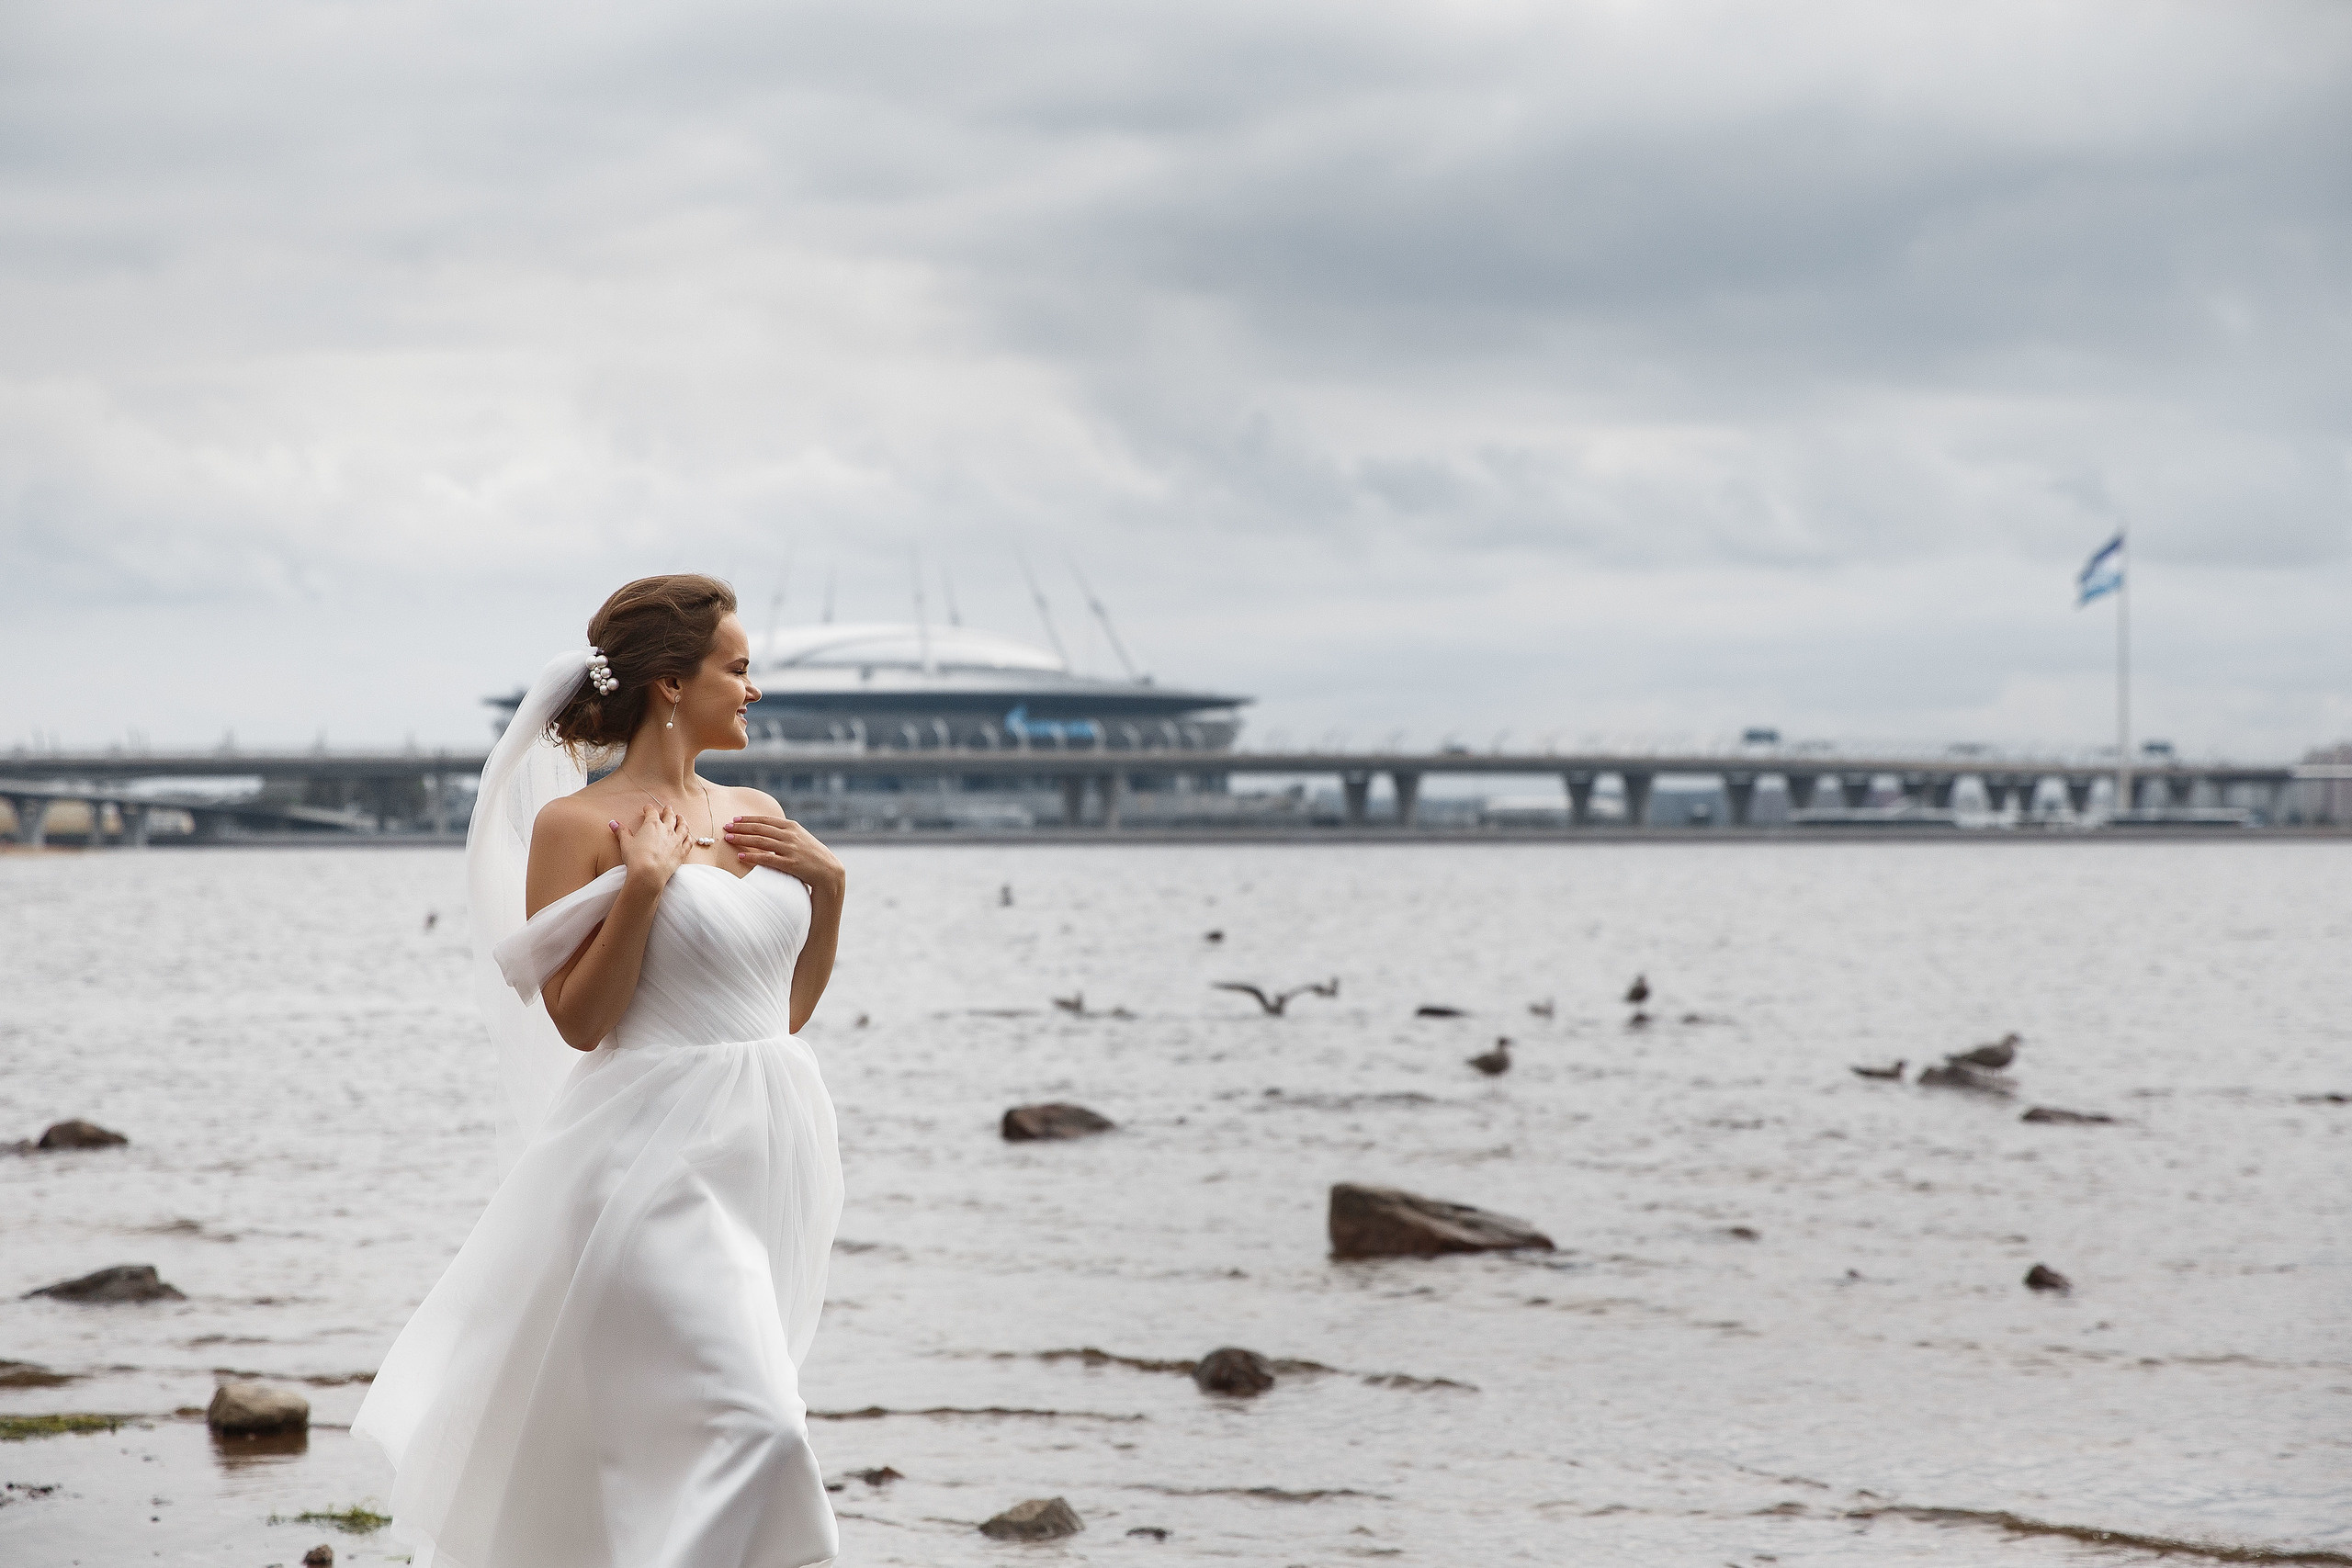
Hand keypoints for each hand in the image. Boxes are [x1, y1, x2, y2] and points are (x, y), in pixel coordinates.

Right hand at [611, 801, 692, 887]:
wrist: (649, 874)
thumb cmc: (636, 858)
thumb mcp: (626, 843)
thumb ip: (621, 832)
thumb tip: (613, 823)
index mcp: (652, 825)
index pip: (652, 812)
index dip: (649, 809)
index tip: (647, 808)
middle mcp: (667, 830)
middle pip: (670, 817)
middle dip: (668, 811)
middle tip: (668, 808)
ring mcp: (677, 840)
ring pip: (683, 827)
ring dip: (682, 821)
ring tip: (680, 817)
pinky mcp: (682, 852)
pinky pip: (689, 842)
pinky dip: (689, 837)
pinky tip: (689, 836)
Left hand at [722, 813, 844, 898]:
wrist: (829, 871)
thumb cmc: (812, 855)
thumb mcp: (800, 838)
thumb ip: (785, 833)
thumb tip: (767, 830)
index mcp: (792, 827)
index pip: (765, 820)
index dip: (749, 819)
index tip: (735, 820)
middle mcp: (790, 835)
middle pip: (760, 829)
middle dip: (741, 827)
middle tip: (726, 828)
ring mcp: (790, 849)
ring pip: (761, 841)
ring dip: (743, 839)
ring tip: (729, 839)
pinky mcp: (790, 863)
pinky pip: (767, 859)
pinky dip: (753, 857)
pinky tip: (741, 856)